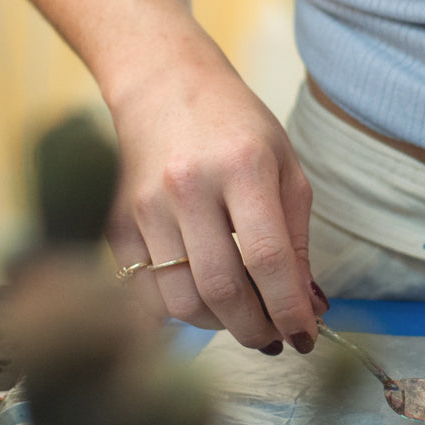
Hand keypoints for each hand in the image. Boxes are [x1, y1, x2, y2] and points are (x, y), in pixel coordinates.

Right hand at [106, 42, 324, 350]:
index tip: (305, 337)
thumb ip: (297, 238)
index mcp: (243, 166)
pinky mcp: (116, 224)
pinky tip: (203, 302)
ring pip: (181, 301)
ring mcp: (145, 206)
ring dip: (219, 326)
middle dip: (256, 330)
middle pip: (222, 289)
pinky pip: (146, 294)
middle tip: (275, 339)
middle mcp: (189, 186)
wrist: (164, 85)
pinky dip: (179, 312)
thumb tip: (308, 306)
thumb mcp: (284, 166)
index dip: (289, 309)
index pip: (268, 258)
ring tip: (242, 317)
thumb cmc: (236, 127)